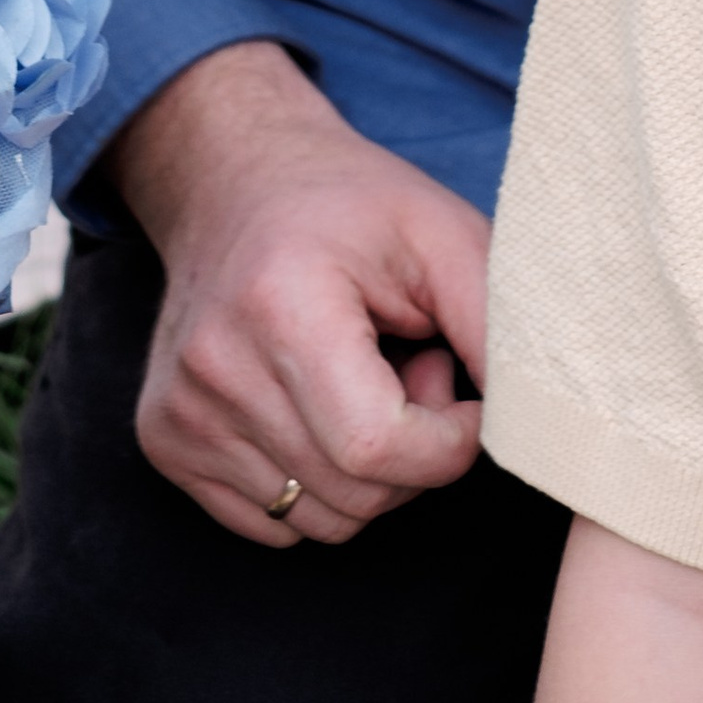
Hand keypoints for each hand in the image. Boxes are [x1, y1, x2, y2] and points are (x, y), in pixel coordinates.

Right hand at [111, 40, 492, 547]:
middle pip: (356, 494)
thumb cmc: (351, 205)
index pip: (379, 448)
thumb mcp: (443, 234)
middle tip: (413, 366)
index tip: (462, 386)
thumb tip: (538, 426)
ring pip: (322, 520)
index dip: (449, 442)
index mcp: (279, 304)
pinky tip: (318, 405)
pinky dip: (317, 484)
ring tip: (366, 380)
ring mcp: (179, 410)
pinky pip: (274, 524)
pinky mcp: (164, 439)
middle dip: (415, 451)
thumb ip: (497, 326)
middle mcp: (213, 365)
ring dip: (368, 469)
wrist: (234, 178)